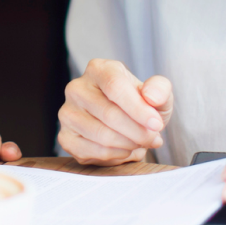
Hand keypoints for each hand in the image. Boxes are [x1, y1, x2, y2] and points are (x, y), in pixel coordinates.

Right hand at [57, 59, 173, 165]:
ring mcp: (67, 113)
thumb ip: (160, 89)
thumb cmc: (140, 105)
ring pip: (101, 135)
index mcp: (98, 69)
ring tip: (141, 143)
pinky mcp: (65, 137)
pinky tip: (125, 149)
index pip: (115, 87)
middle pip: (109, 114)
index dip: (138, 109)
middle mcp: (76, 88)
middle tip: (154, 139)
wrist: (125, 123)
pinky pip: (93, 152)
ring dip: (129, 145)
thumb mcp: (157, 93)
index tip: (157, 124)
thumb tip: (152, 97)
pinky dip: (115, 155)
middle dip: (138, 132)